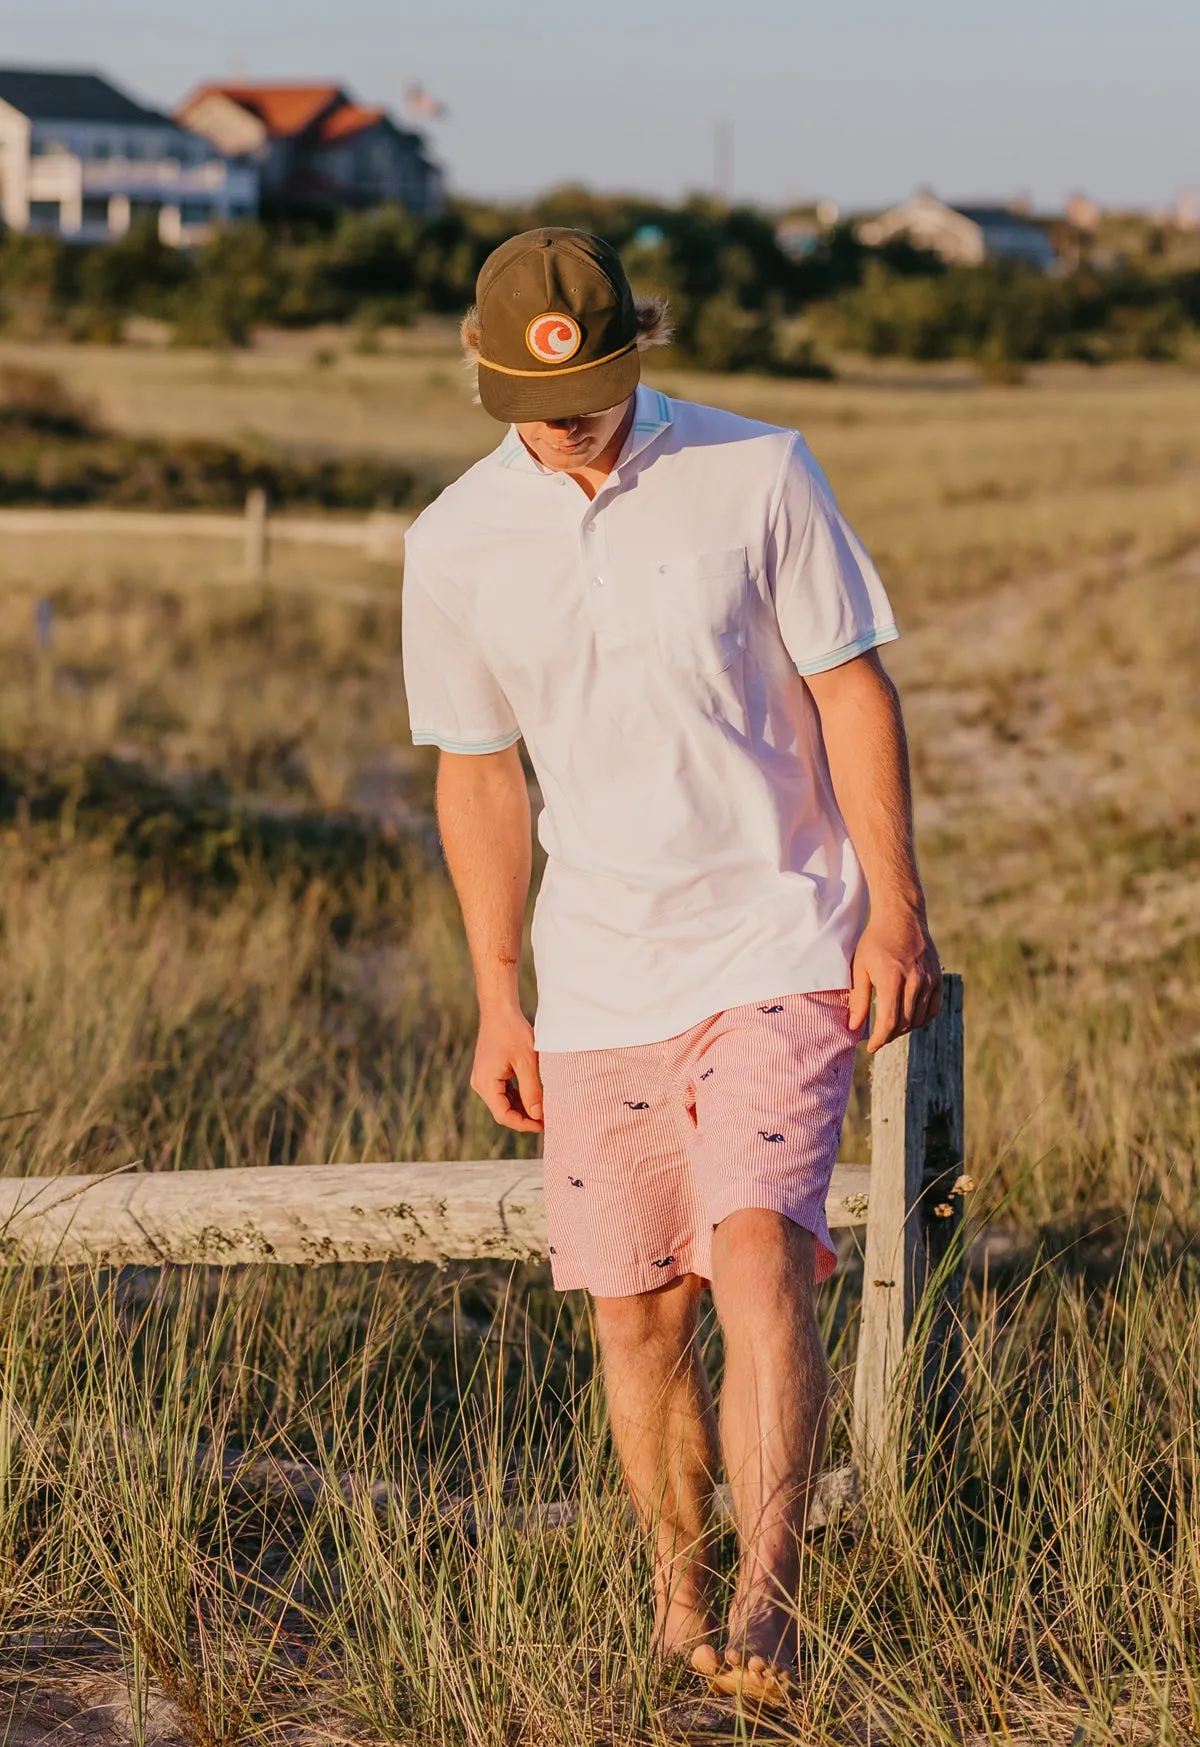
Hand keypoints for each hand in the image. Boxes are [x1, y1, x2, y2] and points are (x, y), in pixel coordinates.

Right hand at [470, 1006, 543, 1132]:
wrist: (499, 1010)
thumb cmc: (513, 1032)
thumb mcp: (527, 1062)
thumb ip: (531, 1091)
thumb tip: (537, 1116)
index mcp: (486, 1084)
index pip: (503, 1115)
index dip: (524, 1124)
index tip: (543, 1125)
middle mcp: (480, 1083)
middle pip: (502, 1111)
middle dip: (524, 1117)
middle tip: (546, 1119)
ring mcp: (482, 1078)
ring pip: (502, 1102)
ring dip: (521, 1107)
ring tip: (542, 1108)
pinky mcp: (487, 1072)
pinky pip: (501, 1091)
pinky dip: (516, 1096)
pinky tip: (532, 1095)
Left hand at [849, 907, 941, 1053]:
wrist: (902, 917)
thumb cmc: (875, 941)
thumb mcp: (860, 967)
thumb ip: (858, 999)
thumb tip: (854, 1027)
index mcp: (892, 979)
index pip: (889, 1021)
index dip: (879, 1039)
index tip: (871, 1047)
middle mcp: (914, 982)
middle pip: (904, 1023)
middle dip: (889, 1035)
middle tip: (878, 1037)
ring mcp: (929, 980)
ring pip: (919, 1019)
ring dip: (904, 1028)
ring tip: (891, 1028)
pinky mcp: (938, 978)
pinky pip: (933, 1009)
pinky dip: (922, 1019)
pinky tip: (910, 1019)